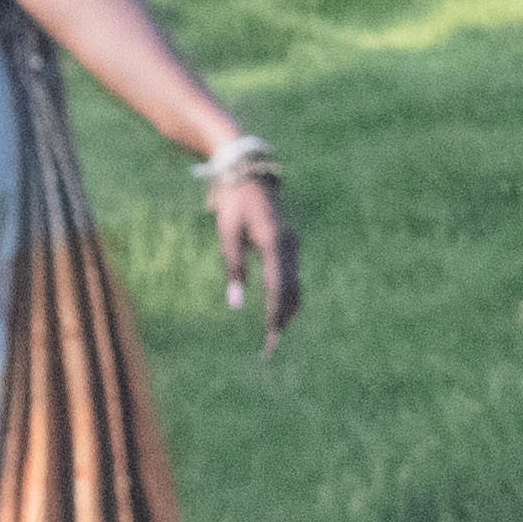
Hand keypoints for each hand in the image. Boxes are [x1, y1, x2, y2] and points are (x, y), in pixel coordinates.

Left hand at [212, 165, 300, 347]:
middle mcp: (289, 245)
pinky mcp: (289, 245)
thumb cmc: (234, 204)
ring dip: (286, 310)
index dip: (276, 314)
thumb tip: (235, 305)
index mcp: (275, 242)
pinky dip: (287, 296)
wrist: (249, 175)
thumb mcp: (227, 235)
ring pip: (295, 284)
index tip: (271, 336)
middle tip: (271, 346)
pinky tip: (280, 312)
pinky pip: (292, 276)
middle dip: (282, 319)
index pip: (279, 287)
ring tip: (275, 335)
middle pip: (291, 290)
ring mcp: (292, 244)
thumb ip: (233, 269)